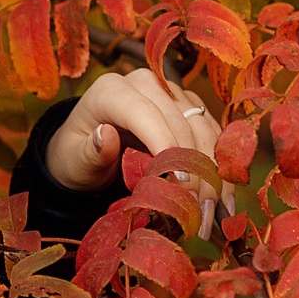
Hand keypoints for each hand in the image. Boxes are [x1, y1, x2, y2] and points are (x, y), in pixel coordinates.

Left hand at [46, 67, 224, 197]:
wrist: (88, 149)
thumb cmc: (79, 155)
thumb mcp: (75, 160)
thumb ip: (90, 152)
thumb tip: (105, 135)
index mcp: (111, 90)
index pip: (143, 112)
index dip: (165, 144)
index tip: (179, 182)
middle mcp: (145, 84)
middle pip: (179, 121)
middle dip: (192, 169)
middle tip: (197, 213)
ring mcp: (171, 93)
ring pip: (202, 129)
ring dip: (212, 173)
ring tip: (211, 214)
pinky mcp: (189, 108)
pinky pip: (212, 135)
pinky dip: (219, 168)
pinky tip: (223, 200)